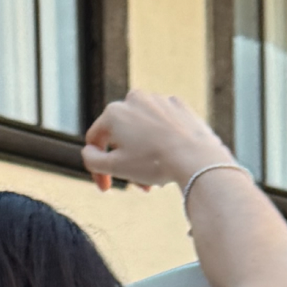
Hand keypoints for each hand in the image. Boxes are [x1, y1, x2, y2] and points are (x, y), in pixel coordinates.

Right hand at [84, 89, 228, 192]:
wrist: (197, 158)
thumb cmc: (155, 162)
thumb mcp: (115, 166)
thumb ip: (91, 160)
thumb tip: (89, 151)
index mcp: (114, 112)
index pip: (95, 141)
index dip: (97, 169)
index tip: (107, 187)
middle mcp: (134, 99)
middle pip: (121, 136)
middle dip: (126, 162)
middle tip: (138, 185)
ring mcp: (158, 100)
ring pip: (142, 131)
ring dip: (143, 153)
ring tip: (156, 176)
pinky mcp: (179, 106)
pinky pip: (163, 126)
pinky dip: (162, 141)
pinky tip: (170, 158)